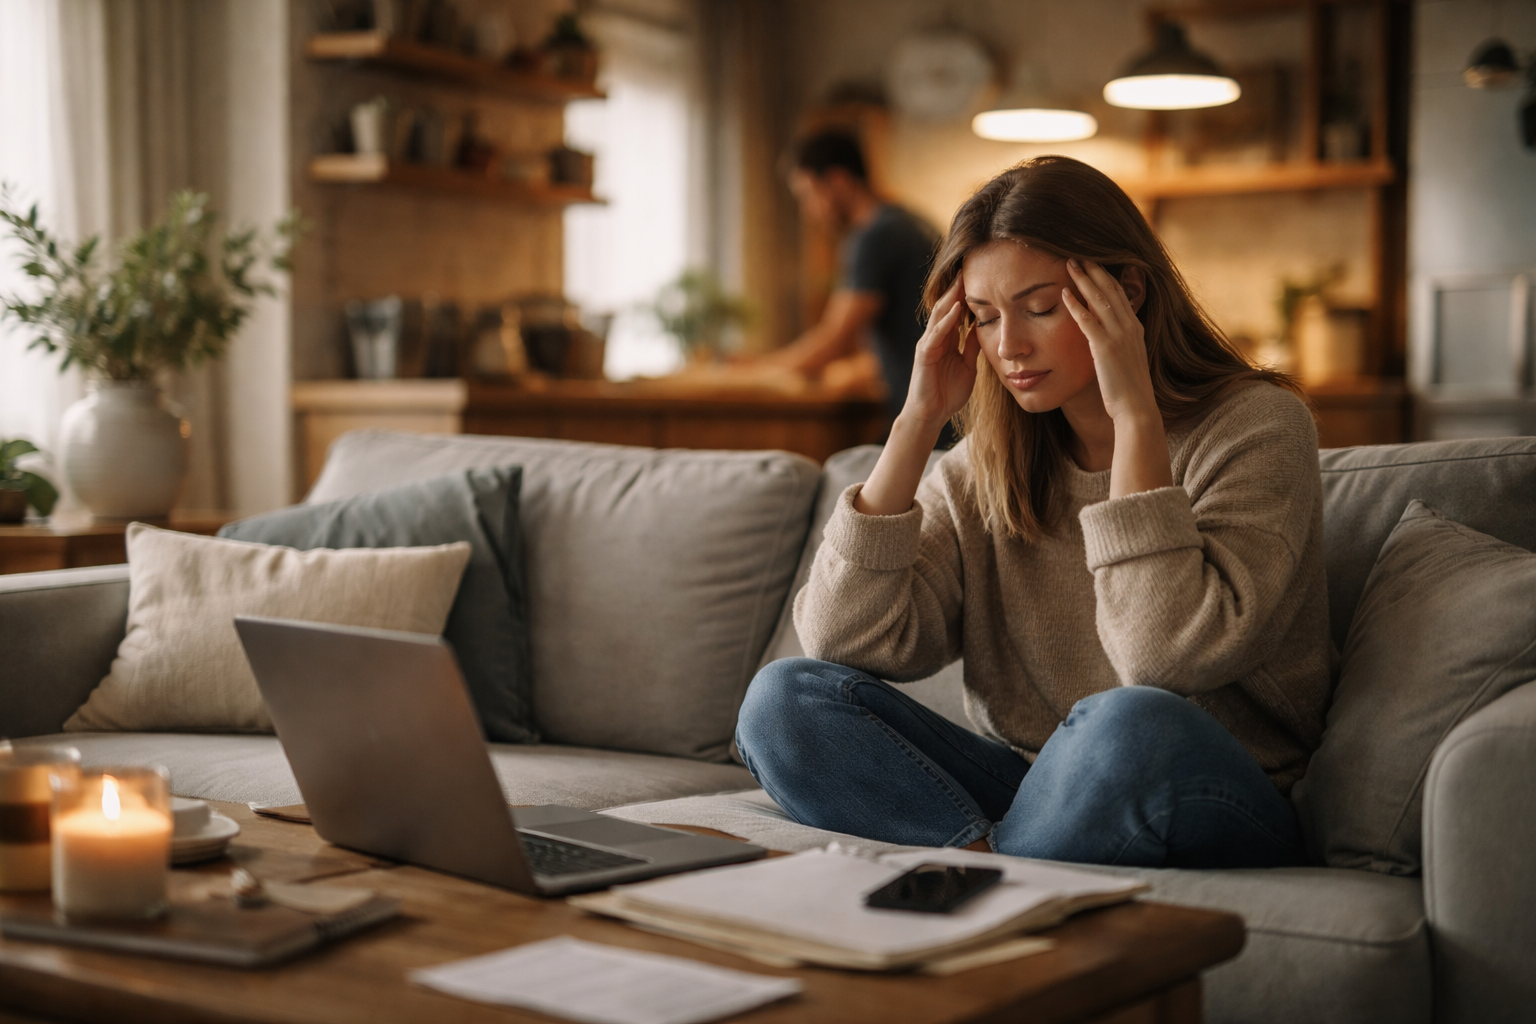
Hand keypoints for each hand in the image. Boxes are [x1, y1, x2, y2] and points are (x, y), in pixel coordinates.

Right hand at [900, 275, 980, 436]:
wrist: (931, 416)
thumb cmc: (947, 394)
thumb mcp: (968, 366)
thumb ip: (971, 347)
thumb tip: (982, 328)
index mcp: (946, 340)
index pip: (957, 311)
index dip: (967, 294)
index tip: (981, 277)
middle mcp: (936, 338)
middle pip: (947, 307)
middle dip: (958, 287)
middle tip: (971, 266)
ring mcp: (928, 345)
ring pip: (940, 315)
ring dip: (952, 296)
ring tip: (963, 278)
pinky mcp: (924, 355)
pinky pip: (936, 334)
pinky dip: (947, 320)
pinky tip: (957, 308)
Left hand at [1061, 259, 1156, 425]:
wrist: (1136, 409)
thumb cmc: (1128, 390)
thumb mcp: (1126, 360)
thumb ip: (1117, 344)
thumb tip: (1104, 339)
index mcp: (1135, 328)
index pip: (1120, 294)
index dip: (1105, 277)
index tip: (1092, 264)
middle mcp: (1129, 327)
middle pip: (1110, 289)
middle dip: (1094, 270)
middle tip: (1078, 255)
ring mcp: (1119, 336)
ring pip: (1100, 299)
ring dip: (1083, 279)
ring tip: (1069, 263)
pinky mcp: (1105, 348)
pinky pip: (1088, 320)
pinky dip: (1076, 305)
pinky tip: (1064, 293)